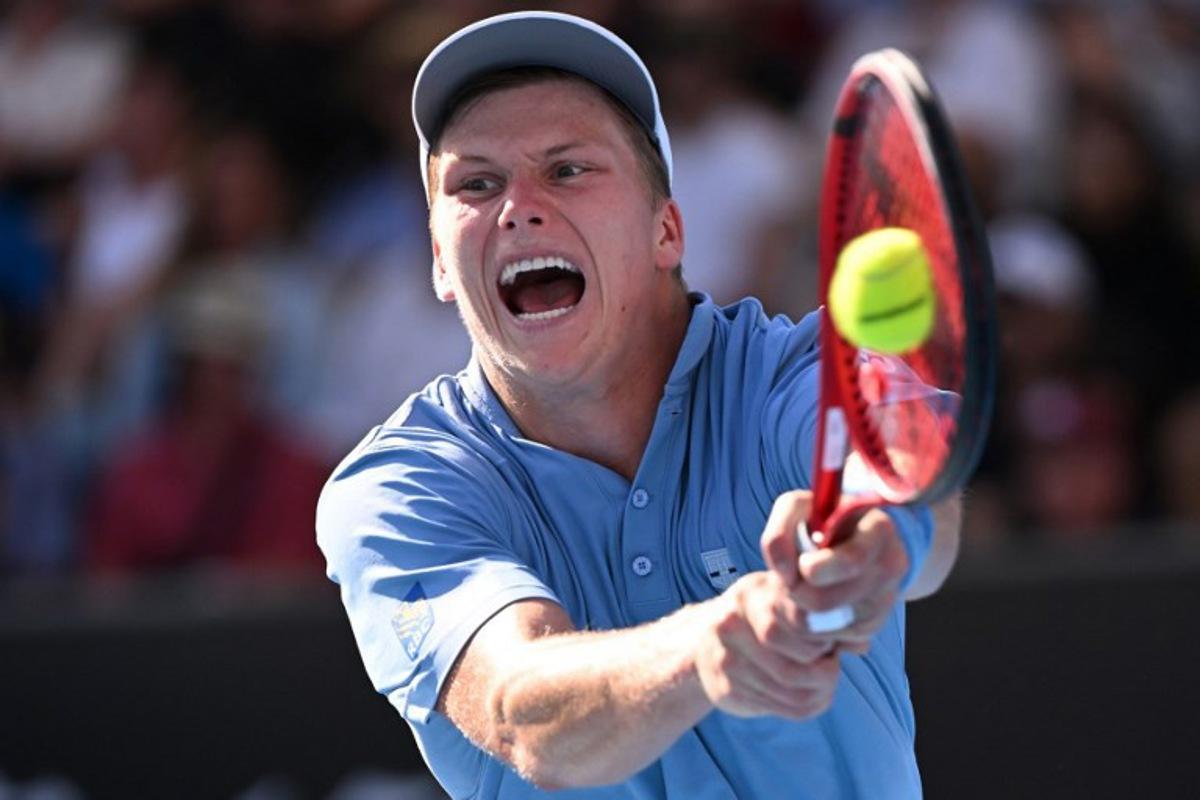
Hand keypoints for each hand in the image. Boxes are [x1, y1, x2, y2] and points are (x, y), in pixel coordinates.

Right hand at [694, 570, 840, 719]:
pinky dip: (806, 705)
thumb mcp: (782, 600)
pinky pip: (780, 708)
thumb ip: (821, 615)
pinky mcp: (725, 689)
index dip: (825, 637)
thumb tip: (861, 644)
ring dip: (820, 692)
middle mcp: (732, 622)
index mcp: (752, 592)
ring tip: (824, 681)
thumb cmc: (757, 617)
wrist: (701, 643)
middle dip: (825, 670)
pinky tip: (808, 694)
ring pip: (793, 690)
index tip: (830, 639)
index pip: (800, 621)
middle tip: (831, 664)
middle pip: (796, 661)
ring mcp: (726, 658)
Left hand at [760, 491, 908, 651]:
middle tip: (786, 580)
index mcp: (878, 530)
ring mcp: (884, 600)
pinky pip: (827, 640)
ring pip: (820, 627)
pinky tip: (809, 604)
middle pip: (824, 602)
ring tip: (794, 589)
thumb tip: (784, 573)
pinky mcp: (872, 627)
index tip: (802, 564)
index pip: (851, 561)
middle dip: (792, 593)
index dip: (816, 569)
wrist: (854, 538)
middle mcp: (890, 567)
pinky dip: (808, 627)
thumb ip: (780, 532)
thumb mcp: (797, 508)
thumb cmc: (820, 520)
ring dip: (794, 611)